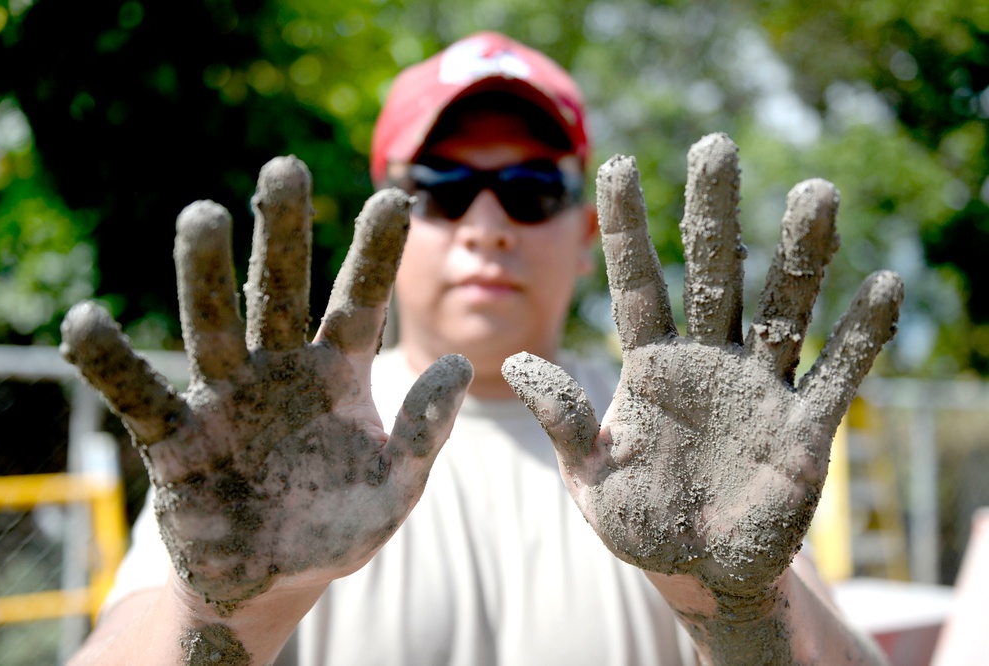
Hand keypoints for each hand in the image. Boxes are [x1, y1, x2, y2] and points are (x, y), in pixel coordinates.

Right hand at [61, 157, 471, 611]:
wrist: (273, 582)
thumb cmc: (338, 529)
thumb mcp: (397, 487)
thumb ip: (424, 431)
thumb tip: (457, 365)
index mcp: (338, 374)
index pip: (360, 301)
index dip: (376, 253)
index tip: (396, 197)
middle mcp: (280, 371)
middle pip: (281, 292)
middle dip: (283, 235)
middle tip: (284, 168)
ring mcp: (226, 398)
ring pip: (215, 324)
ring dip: (205, 274)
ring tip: (202, 217)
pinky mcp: (177, 440)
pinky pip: (140, 396)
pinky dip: (113, 364)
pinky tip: (86, 323)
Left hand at [503, 134, 901, 609]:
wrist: (698, 573)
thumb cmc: (639, 523)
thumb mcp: (589, 476)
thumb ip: (562, 421)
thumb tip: (520, 361)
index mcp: (650, 365)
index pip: (636, 282)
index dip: (626, 228)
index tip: (615, 165)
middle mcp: (707, 360)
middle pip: (713, 273)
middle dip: (714, 214)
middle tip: (715, 147)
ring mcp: (759, 388)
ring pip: (781, 308)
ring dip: (800, 255)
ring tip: (815, 192)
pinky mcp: (805, 427)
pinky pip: (837, 374)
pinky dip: (861, 337)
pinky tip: (883, 288)